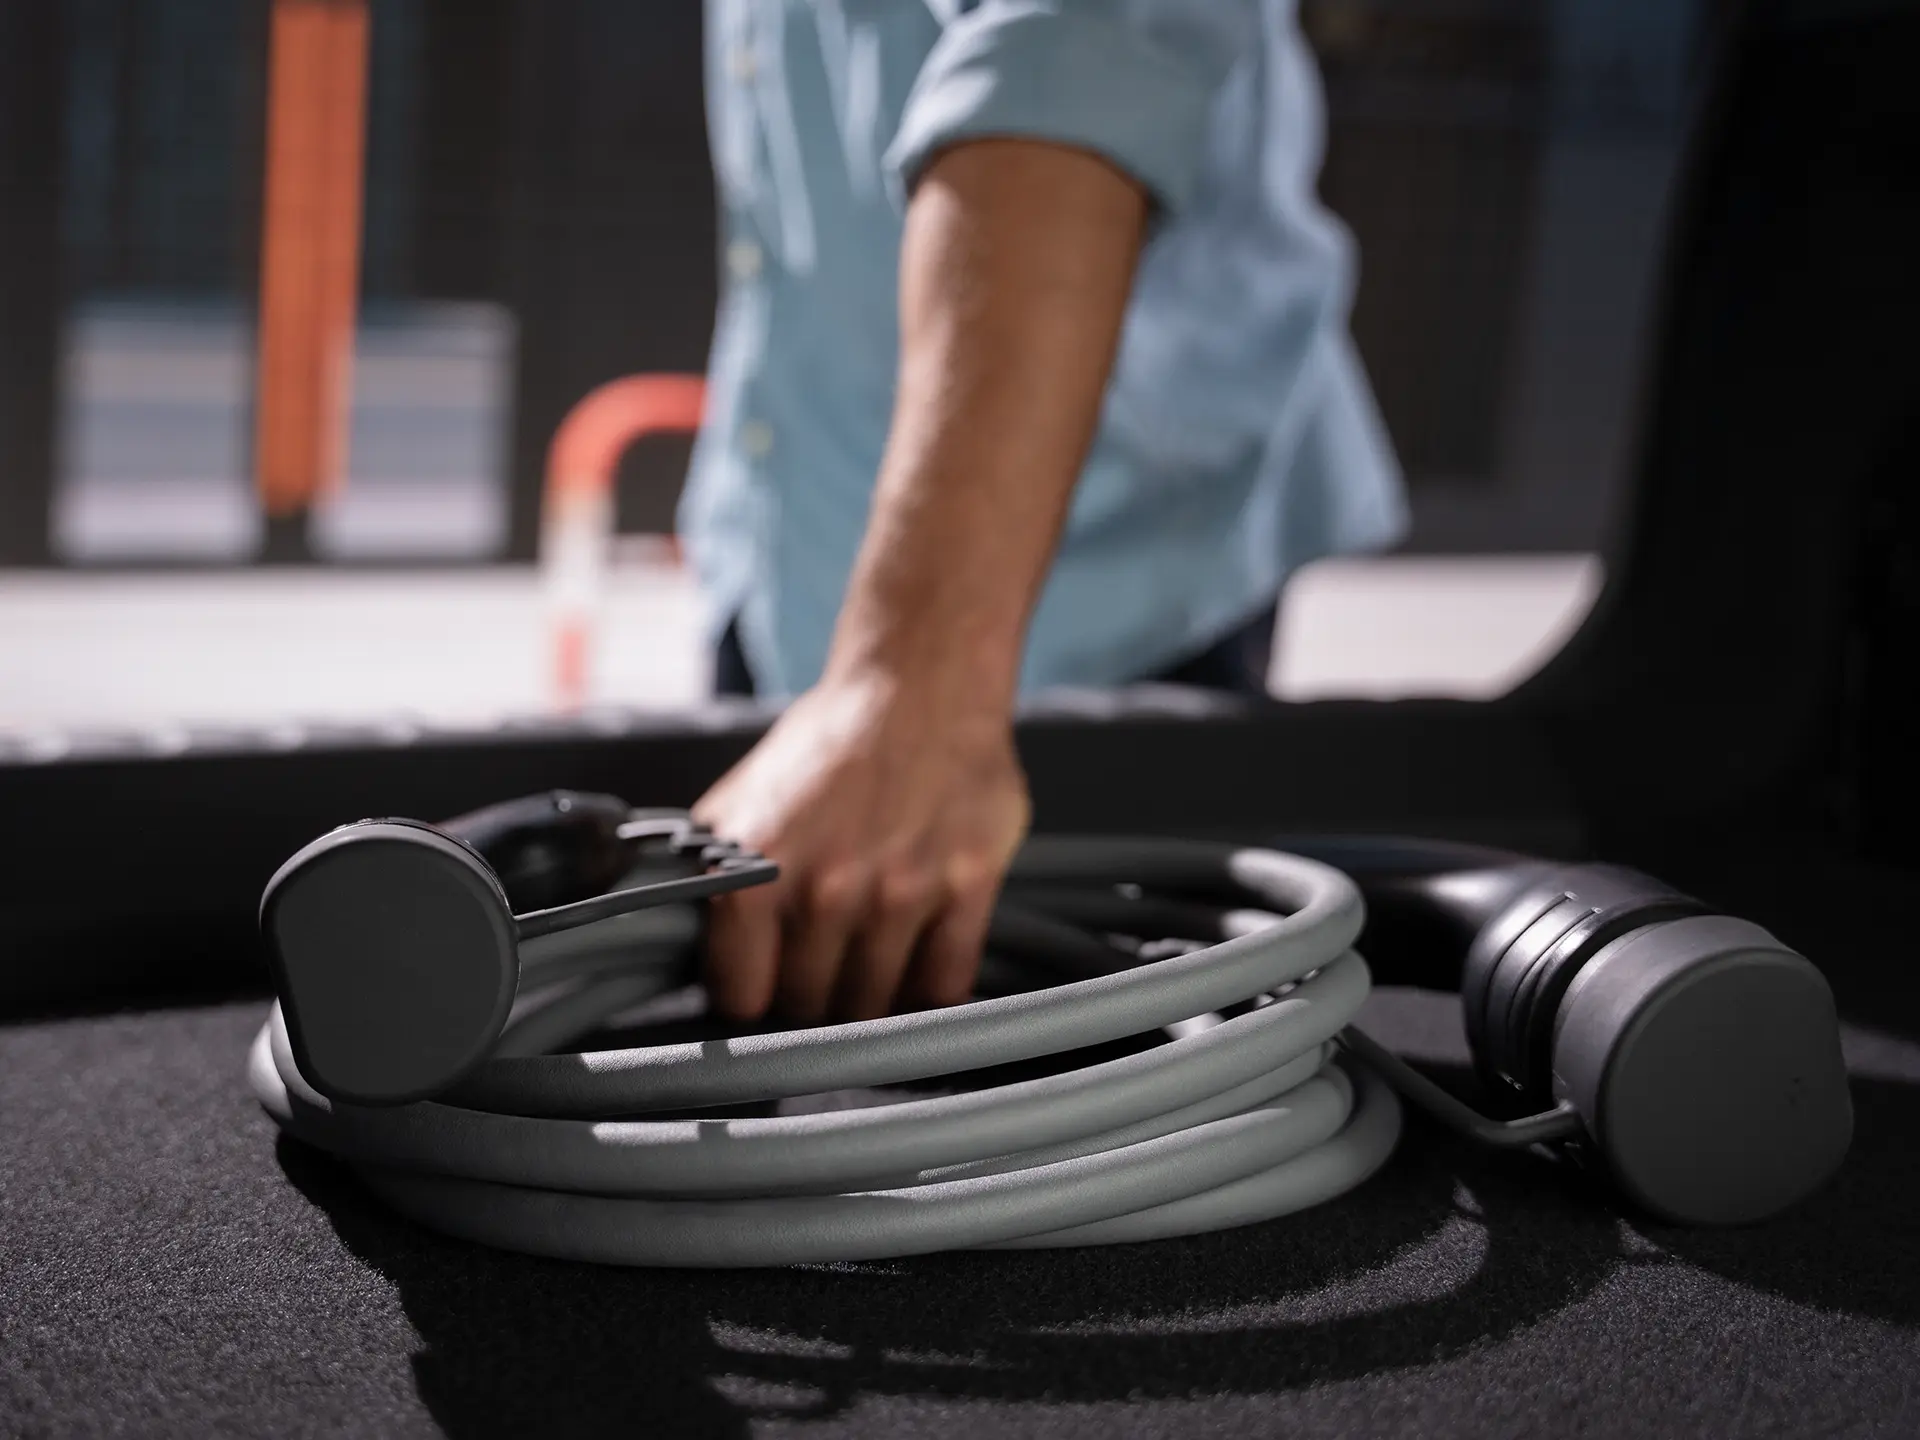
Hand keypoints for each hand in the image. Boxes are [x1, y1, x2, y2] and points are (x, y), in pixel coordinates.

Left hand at [691, 669, 1029, 1024]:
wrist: (919, 683)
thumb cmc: (833, 742)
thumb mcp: (741, 800)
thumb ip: (718, 877)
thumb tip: (696, 947)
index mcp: (756, 869)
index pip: (743, 997)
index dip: (752, 999)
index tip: (763, 992)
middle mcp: (826, 887)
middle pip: (810, 1007)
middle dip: (811, 998)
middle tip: (819, 972)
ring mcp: (902, 891)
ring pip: (875, 1006)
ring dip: (868, 997)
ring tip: (865, 966)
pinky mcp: (967, 886)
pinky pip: (944, 986)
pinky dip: (930, 995)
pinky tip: (916, 969)